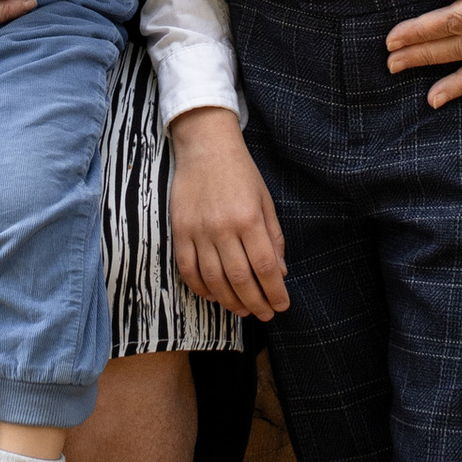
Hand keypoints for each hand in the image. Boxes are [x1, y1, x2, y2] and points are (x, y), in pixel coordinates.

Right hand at [168, 108, 288, 319]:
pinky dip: (200, 287)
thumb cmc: (241, 173)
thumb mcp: (265, 200)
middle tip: (265, 314)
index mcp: (249, 218)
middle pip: (241, 278)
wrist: (205, 146)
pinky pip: (187, 268)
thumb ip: (273, 236)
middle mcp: (223, 227)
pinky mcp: (179, 230)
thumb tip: (280, 272)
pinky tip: (212, 295)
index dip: (275, 291)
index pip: (266, 266)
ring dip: (229, 301)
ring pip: (214, 279)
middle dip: (256, 302)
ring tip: (242, 310)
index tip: (282, 305)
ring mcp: (198, 230)